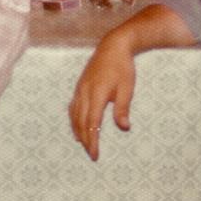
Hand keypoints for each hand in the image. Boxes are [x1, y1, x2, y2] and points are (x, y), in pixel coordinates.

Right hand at [68, 36, 135, 160]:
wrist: (113, 46)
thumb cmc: (122, 67)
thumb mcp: (127, 88)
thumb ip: (123, 109)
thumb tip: (124, 128)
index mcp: (97, 94)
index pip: (92, 123)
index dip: (92, 141)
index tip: (95, 155)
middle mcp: (84, 93)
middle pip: (81, 122)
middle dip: (85, 140)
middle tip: (91, 154)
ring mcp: (80, 89)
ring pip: (74, 115)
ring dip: (78, 132)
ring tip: (83, 144)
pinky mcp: (79, 86)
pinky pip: (73, 107)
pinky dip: (74, 120)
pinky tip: (77, 127)